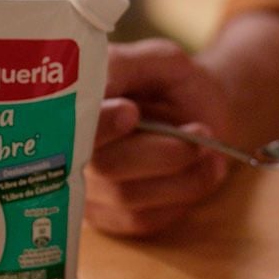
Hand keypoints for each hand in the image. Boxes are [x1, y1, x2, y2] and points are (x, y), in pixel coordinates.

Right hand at [84, 39, 232, 235]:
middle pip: (101, 165)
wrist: (200, 115)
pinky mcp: (111, 216)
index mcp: (71, 105)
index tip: (131, 112)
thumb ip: (129, 65)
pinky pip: (142, 219)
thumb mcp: (159, 60)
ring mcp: (88, 187)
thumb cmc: (174, 84)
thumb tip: (100, 82)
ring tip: (212, 151)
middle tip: (201, 132)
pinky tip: (207, 171)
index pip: (67, 123)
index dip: (98, 124)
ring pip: (126, 196)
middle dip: (157, 153)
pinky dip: (182, 196)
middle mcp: (69, 150)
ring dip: (180, 176)